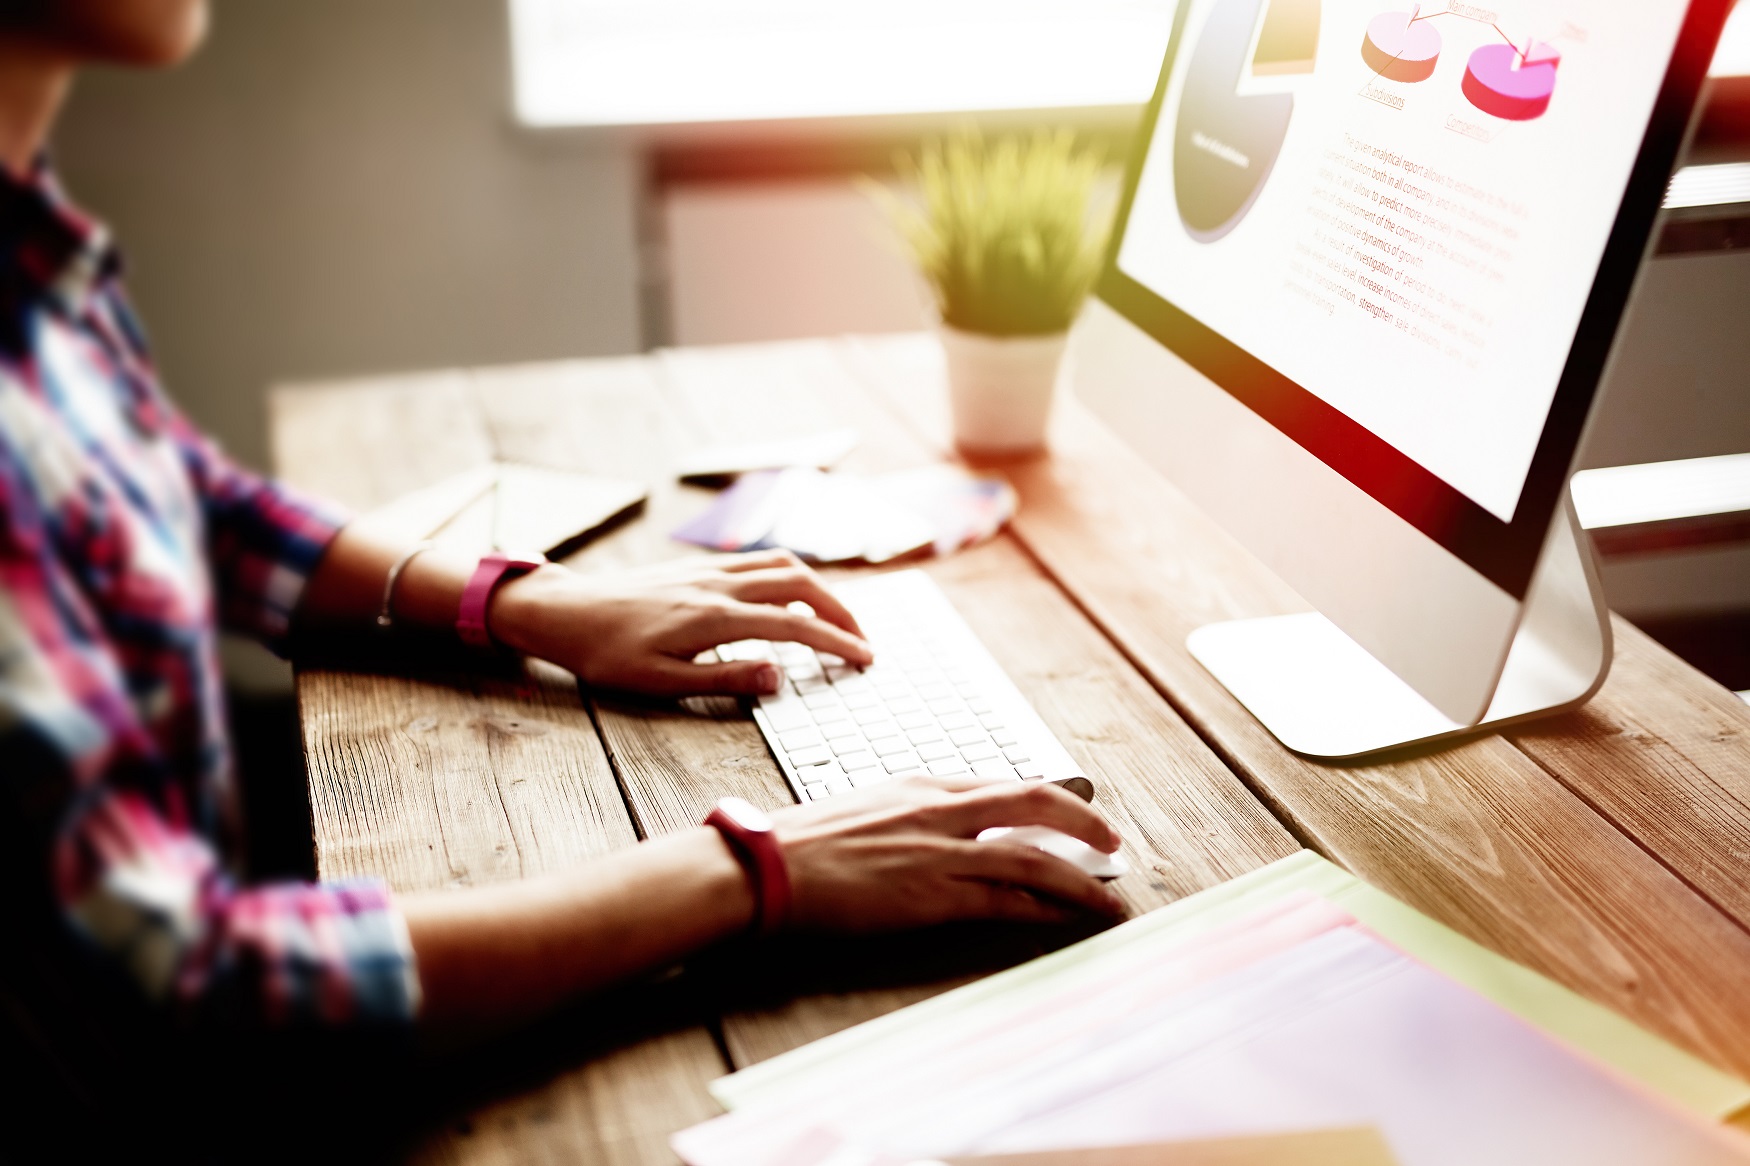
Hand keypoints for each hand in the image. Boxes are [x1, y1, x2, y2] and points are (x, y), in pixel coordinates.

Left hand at [487, 549, 872, 695]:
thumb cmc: (607, 654)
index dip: (837, 643)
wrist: (567, 612)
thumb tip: (779, 676)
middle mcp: (718, 586)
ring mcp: (710, 572)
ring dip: (821, 590)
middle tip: (863, 641)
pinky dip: (791, 577)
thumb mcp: (661, 682)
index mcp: (713, 618)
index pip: (794, 627)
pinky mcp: (699, 568)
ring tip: (837, 620)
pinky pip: (759, 562)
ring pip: (784, 566)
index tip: (865, 659)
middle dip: (841, 611)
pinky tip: (792, 598)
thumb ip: (725, 679)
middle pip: (801, 584)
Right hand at [769, 776, 1127, 929]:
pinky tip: (1065, 916)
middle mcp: (939, 809)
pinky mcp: (933, 894)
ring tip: (1107, 897)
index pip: (1002, 784)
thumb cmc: (800, 842)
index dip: (1048, 800)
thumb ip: (907, 813)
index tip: (1073, 814)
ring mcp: (939, 851)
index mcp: (921, 784)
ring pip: (1033, 857)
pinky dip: (1044, 908)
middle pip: (1035, 802)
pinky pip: (1006, 900)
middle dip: (1084, 821)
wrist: (766, 865)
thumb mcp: (863, 806)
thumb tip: (935, 829)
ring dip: (1080, 878)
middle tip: (1112, 842)